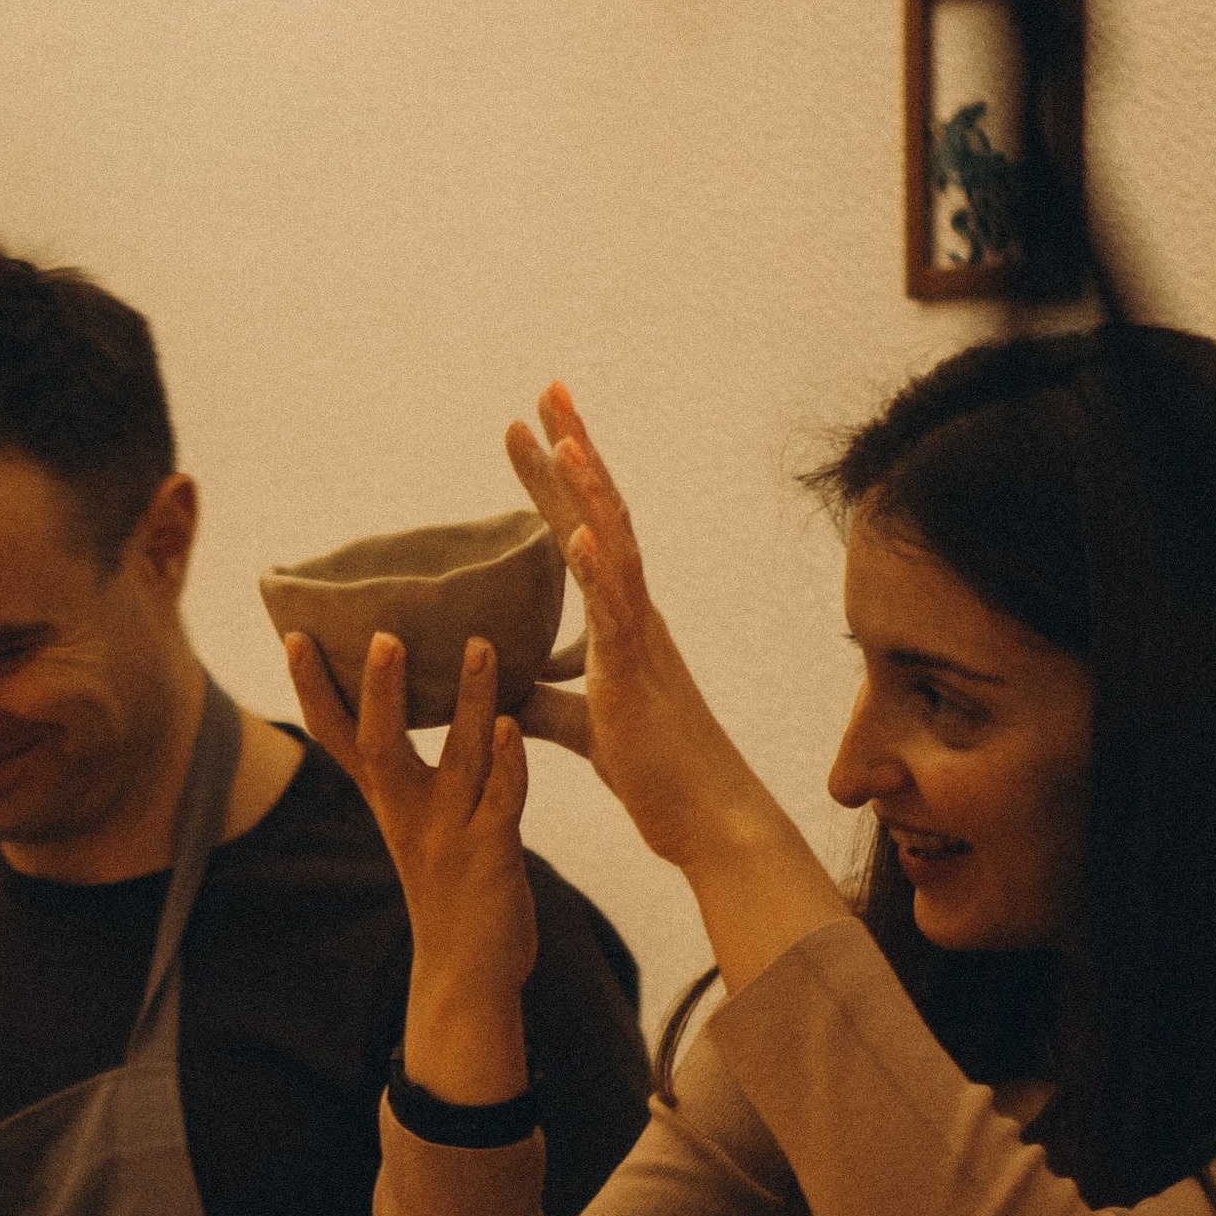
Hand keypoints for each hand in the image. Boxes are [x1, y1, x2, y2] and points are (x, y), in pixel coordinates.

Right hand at [284, 626, 537, 1100]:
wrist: (466, 976)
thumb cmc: (447, 890)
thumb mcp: (414, 827)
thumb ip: (411, 776)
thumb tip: (401, 715)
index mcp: (387, 803)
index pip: (338, 737)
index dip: (312, 688)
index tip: (294, 634)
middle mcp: (409, 814)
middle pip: (381, 743)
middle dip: (381, 689)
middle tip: (383, 633)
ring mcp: (449, 834)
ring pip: (457, 757)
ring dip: (468, 701)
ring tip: (481, 646)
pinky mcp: (492, 855)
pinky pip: (502, 800)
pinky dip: (508, 762)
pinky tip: (514, 724)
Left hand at [504, 385, 777, 868]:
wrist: (711, 824)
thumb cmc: (659, 777)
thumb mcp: (584, 730)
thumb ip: (546, 702)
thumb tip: (503, 688)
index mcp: (622, 624)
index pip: (584, 533)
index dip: (555, 482)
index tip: (529, 427)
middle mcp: (637, 617)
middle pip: (604, 517)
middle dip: (574, 453)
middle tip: (547, 391)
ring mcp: (643, 642)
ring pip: (617, 550)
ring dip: (588, 494)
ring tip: (561, 439)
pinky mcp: (641, 679)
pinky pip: (620, 617)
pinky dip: (599, 572)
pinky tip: (577, 534)